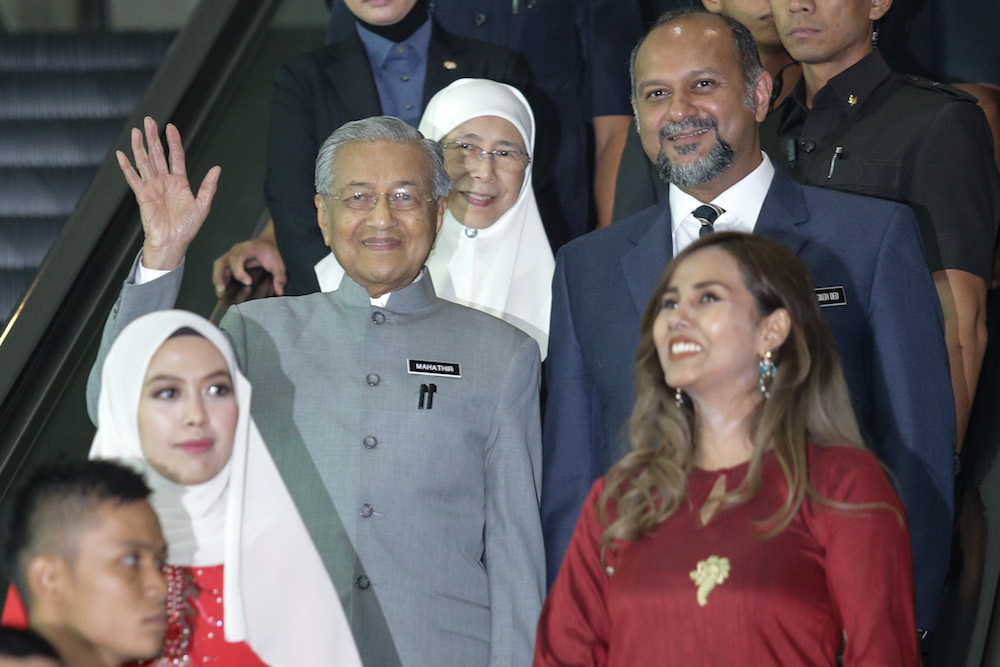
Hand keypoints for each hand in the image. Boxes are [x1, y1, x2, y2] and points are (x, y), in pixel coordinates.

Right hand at [116, 117, 220, 269]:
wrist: (173, 243)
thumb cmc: (187, 228)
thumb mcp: (202, 205)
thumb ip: (208, 187)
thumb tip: (217, 169)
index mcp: (180, 182)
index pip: (175, 156)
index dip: (173, 142)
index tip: (170, 127)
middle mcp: (164, 182)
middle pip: (157, 155)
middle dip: (154, 138)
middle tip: (149, 120)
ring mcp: (152, 187)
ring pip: (144, 162)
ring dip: (140, 147)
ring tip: (137, 131)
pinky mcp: (142, 196)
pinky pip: (134, 178)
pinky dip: (127, 167)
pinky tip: (122, 155)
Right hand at [212, 236, 287, 297]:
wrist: (269, 244)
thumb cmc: (273, 253)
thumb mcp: (280, 264)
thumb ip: (280, 277)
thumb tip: (279, 291)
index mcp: (248, 247)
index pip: (237, 258)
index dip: (239, 271)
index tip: (248, 282)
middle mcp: (236, 251)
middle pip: (221, 262)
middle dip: (219, 276)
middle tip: (221, 290)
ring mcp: (231, 256)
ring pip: (218, 267)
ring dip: (218, 280)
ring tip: (221, 294)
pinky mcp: (230, 263)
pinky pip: (221, 271)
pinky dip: (221, 281)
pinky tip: (224, 292)